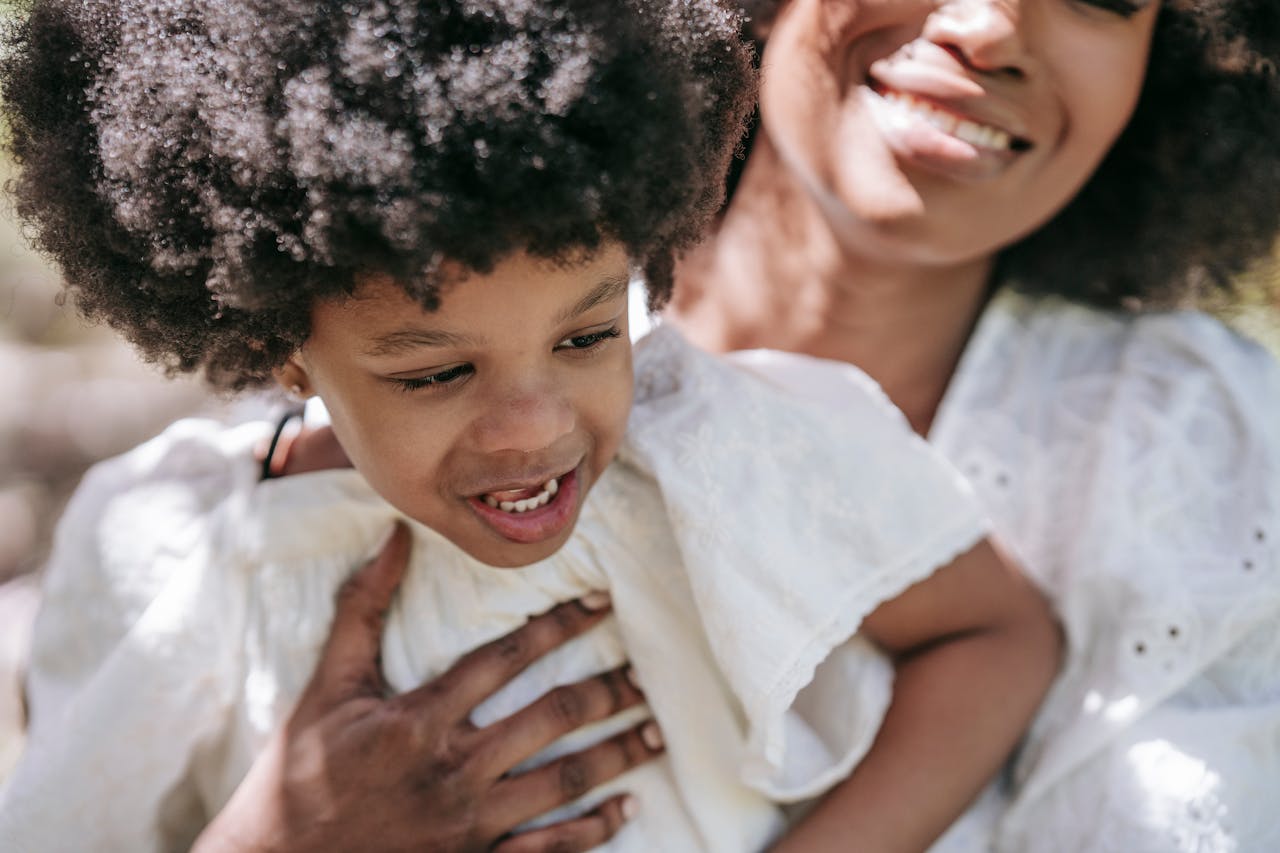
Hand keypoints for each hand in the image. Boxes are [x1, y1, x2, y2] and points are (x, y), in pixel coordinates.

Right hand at [193, 522, 659, 852]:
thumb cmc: (296, 776)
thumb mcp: (325, 688)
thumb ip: (363, 610)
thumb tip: (394, 536)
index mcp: (419, 720)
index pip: (507, 659)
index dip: (560, 626)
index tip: (601, 607)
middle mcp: (453, 770)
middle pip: (550, 719)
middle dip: (607, 693)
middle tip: (645, 677)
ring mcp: (468, 825)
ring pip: (563, 782)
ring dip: (616, 756)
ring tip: (655, 734)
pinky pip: (548, 851)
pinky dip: (593, 831)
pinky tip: (625, 811)